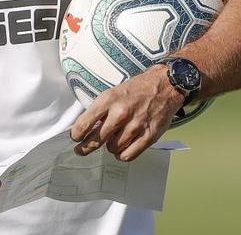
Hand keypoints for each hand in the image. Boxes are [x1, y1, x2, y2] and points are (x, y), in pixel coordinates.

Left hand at [70, 65, 184, 161]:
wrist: (165, 85)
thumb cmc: (136, 90)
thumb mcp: (112, 93)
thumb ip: (99, 111)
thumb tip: (86, 128)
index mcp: (108, 100)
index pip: (84, 124)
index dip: (76, 134)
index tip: (75, 137)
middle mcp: (120, 114)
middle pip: (96, 141)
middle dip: (85, 148)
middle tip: (80, 150)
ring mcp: (135, 126)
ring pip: (112, 149)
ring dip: (110, 147)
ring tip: (112, 140)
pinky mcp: (149, 136)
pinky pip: (128, 155)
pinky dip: (122, 155)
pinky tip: (122, 149)